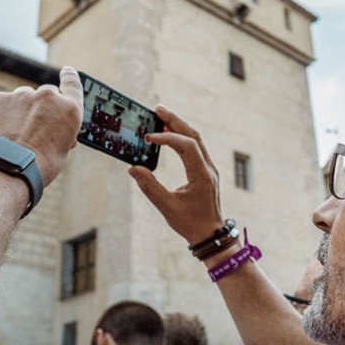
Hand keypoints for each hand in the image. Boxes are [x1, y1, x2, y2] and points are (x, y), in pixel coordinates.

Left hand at [0, 66, 83, 185]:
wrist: (7, 169)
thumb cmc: (40, 166)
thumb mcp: (62, 149)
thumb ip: (61, 130)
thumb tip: (55, 127)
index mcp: (69, 109)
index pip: (73, 83)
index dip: (70, 76)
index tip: (67, 71)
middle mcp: (47, 96)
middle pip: (46, 95)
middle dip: (42, 107)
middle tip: (35, 128)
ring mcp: (21, 95)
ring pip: (23, 99)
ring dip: (22, 111)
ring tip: (16, 135)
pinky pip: (4, 104)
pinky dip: (3, 115)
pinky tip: (2, 132)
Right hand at [127, 105, 224, 245]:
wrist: (211, 235)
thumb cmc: (191, 224)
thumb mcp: (167, 207)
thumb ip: (150, 187)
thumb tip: (133, 168)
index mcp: (201, 175)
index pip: (187, 146)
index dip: (168, 138)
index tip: (149, 138)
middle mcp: (208, 168)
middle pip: (194, 135)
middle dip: (175, 121)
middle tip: (157, 109)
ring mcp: (209, 168)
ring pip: (196, 140)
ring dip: (179, 126)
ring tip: (161, 117)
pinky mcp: (206, 171)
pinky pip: (195, 148)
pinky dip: (183, 137)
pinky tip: (170, 134)